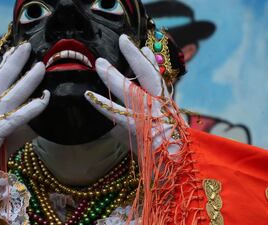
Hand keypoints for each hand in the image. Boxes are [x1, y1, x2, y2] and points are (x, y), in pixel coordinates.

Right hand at [0, 43, 49, 169]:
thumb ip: (5, 132)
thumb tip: (24, 127)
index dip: (4, 67)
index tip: (11, 53)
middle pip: (1, 81)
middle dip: (14, 62)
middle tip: (26, 47)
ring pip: (11, 94)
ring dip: (27, 79)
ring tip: (40, 65)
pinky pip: (18, 117)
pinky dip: (33, 107)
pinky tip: (45, 97)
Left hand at [85, 34, 185, 154]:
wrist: (177, 168)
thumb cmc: (164, 153)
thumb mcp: (150, 134)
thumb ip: (132, 127)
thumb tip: (113, 124)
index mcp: (165, 105)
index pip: (158, 78)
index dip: (150, 62)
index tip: (144, 48)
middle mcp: (160, 106)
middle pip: (148, 75)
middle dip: (135, 57)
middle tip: (123, 40)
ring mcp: (151, 115)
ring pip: (132, 90)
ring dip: (114, 76)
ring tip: (100, 64)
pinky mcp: (140, 127)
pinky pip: (118, 114)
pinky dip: (102, 104)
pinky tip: (89, 96)